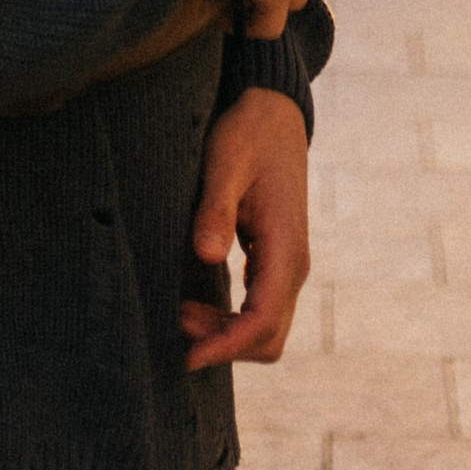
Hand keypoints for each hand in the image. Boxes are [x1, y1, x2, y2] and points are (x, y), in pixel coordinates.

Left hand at [180, 86, 309, 370]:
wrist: (274, 114)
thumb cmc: (247, 135)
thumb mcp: (224, 164)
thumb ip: (215, 210)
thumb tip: (206, 256)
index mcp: (287, 248)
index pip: (263, 320)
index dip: (228, 346)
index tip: (189, 356)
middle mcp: (294, 265)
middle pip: (270, 336)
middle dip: (225, 345)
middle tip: (175, 330)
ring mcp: (288, 264)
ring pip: (266, 326)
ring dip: (226, 333)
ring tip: (179, 316)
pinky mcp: (275, 260)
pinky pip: (259, 308)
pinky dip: (231, 320)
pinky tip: (195, 305)